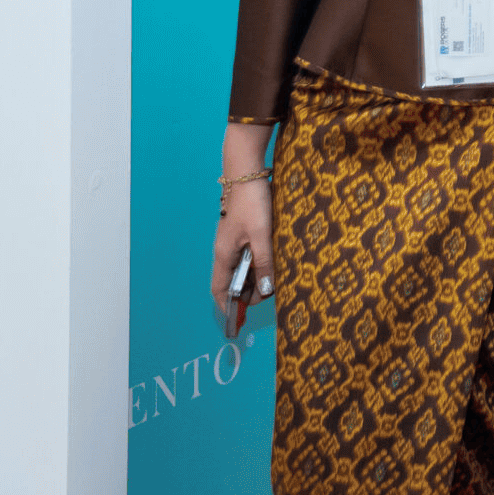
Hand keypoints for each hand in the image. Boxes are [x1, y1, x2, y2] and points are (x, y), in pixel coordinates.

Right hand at [211, 181, 275, 339]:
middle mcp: (224, 251)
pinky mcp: (241, 233)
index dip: (228, 307)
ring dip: (254, 278)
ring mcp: (231, 242)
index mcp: (223, 255)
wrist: (247, 173)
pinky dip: (257, 264)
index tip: (238, 321)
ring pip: (240, 269)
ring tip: (273, 282)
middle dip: (247, 293)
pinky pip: (246, 256)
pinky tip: (271, 264)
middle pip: (232, 282)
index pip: (220, 290)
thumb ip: (264, 263)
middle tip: (269, 296)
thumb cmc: (252, 203)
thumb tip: (267, 290)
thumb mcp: (262, 235)